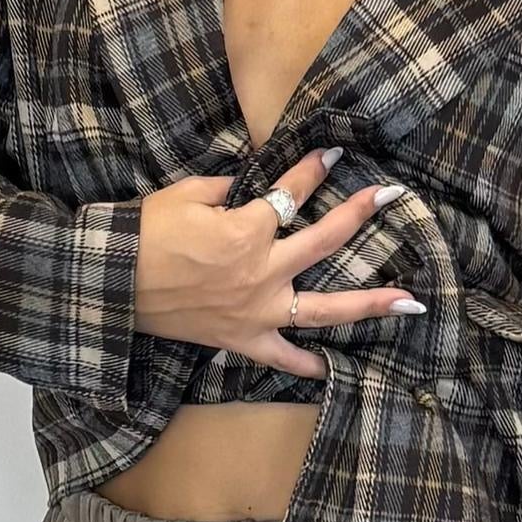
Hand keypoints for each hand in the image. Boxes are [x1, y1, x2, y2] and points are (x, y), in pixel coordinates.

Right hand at [132, 166, 425, 377]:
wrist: (112, 281)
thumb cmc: (144, 233)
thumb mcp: (184, 195)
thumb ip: (225, 189)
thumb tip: (246, 188)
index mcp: (248, 231)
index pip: (290, 193)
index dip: (312, 170)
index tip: (332, 154)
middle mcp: (262, 272)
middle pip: (324, 241)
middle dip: (358, 214)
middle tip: (388, 196)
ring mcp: (256, 310)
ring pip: (324, 309)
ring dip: (369, 303)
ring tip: (409, 300)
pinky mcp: (241, 339)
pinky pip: (281, 358)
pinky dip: (305, 365)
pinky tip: (330, 368)